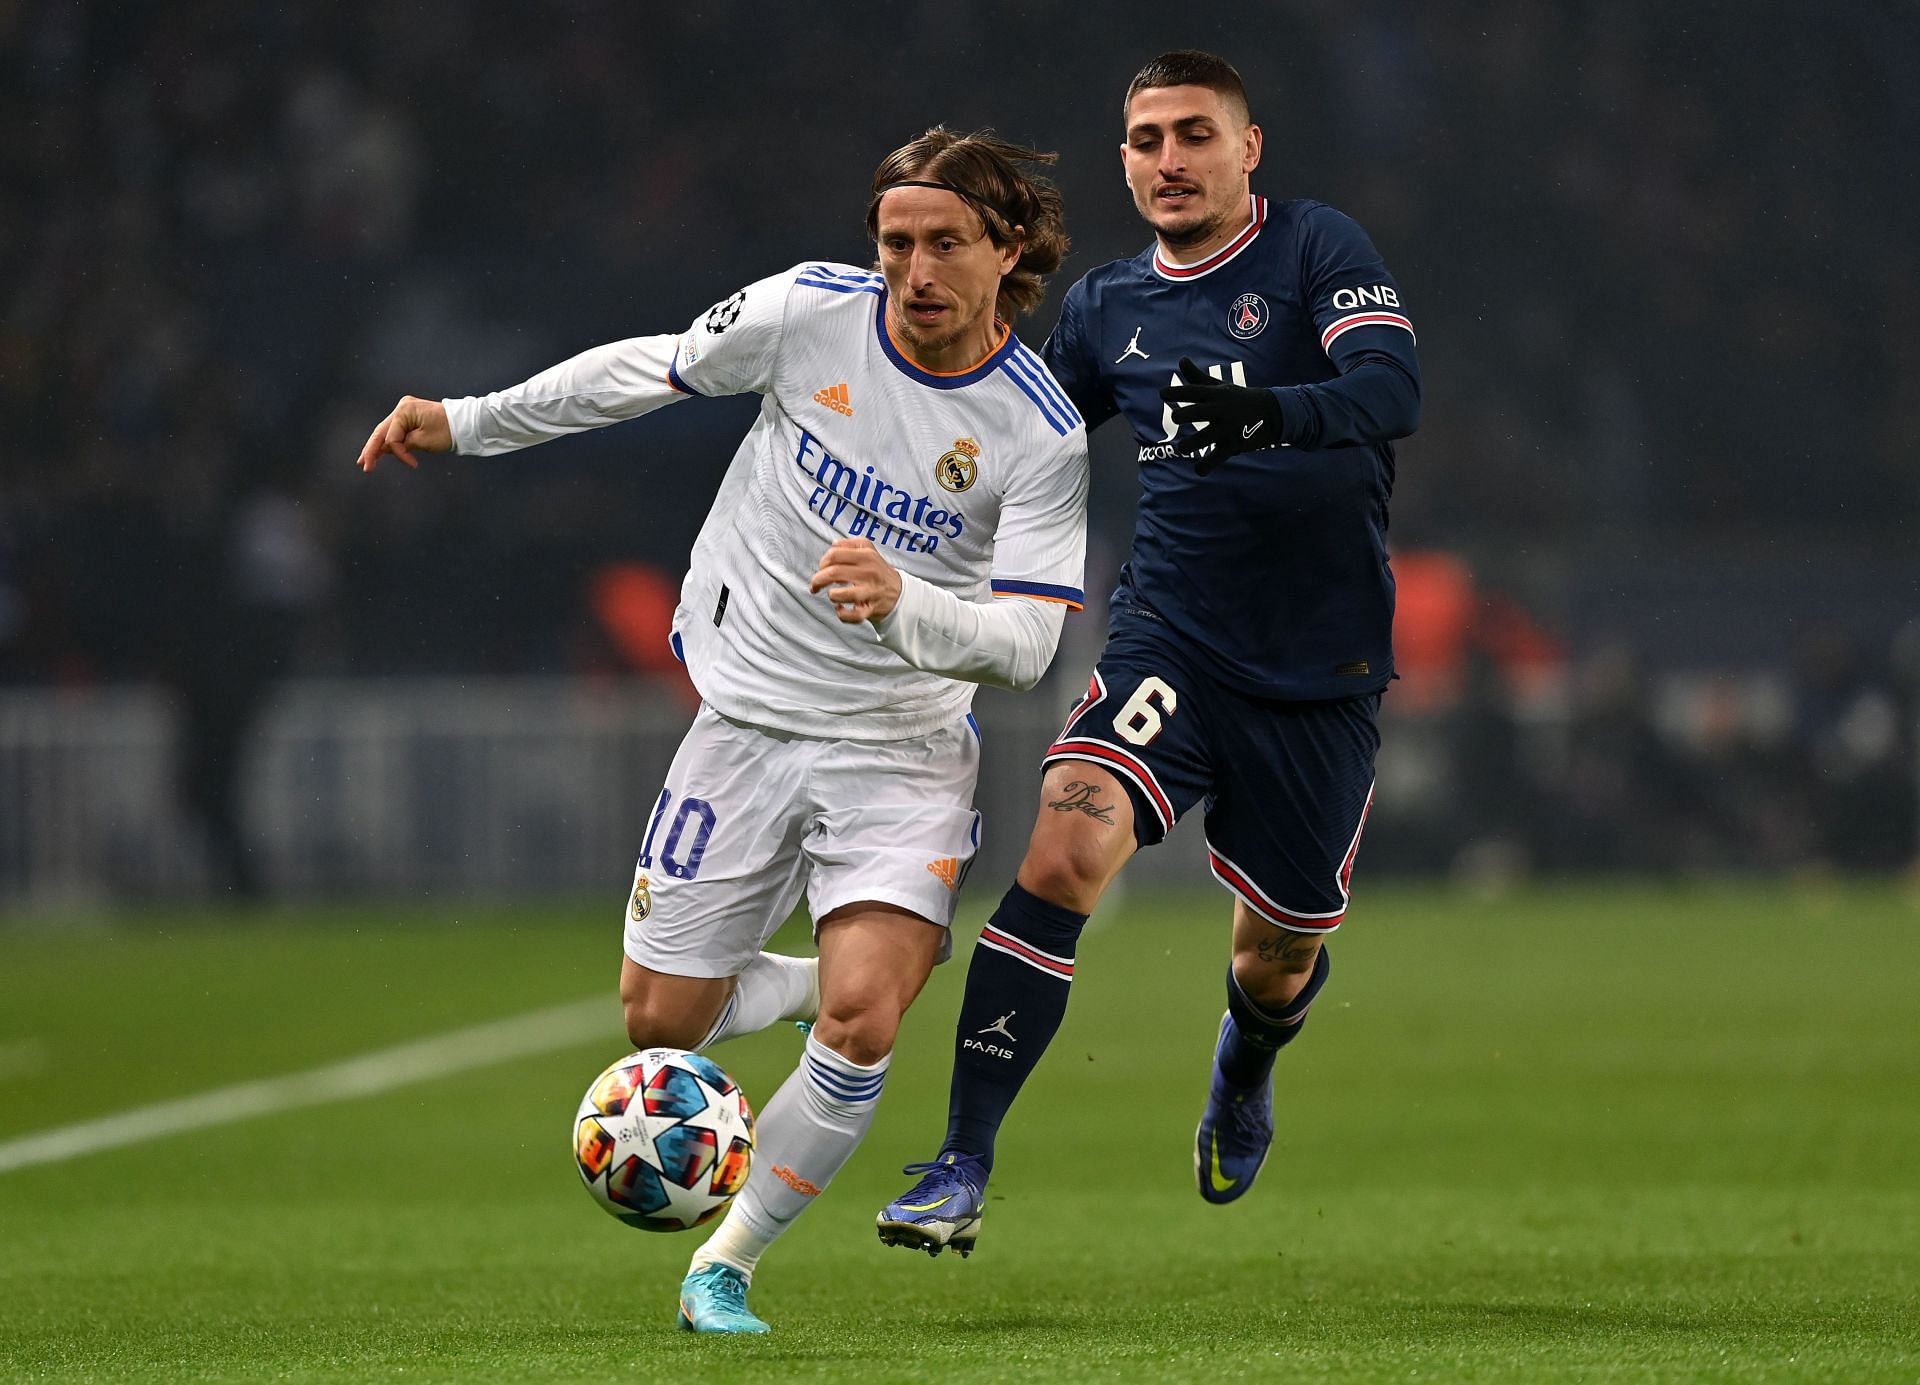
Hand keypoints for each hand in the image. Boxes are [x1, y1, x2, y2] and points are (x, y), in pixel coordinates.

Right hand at [357, 396, 452, 471]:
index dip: (399, 453)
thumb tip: (386, 450)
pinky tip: (378, 452)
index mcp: (404, 411)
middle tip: (363, 465)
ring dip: (377, 446)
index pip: (392, 437)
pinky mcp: (409, 417)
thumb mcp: (425, 441)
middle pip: (382, 432)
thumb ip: (403, 445)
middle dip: (372, 449)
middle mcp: (401, 407)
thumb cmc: (448, 430)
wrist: (465, 422)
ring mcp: (405, 411)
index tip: (414, 464)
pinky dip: (389, 442)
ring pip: (386, 431)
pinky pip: (395, 430)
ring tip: (365, 460)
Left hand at [809, 538, 903, 623]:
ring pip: (841, 594)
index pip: (834, 554)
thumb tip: (834, 544)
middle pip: (833, 573)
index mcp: (866, 556)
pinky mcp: (871, 608)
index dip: (822, 562)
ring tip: (833, 595)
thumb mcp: (869, 549)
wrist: (899, 592)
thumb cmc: (878, 571)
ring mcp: (870, 591)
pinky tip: (840, 609)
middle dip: (818, 580)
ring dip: (831, 595)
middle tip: (815, 585)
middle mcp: (868, 572)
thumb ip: (850, 543)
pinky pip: (854, 615)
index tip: (821, 568)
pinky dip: (842, 614)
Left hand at [1158, 357, 1284, 474]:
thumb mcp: (1219, 386)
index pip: (1192, 391)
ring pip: (1203, 440)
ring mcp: (1226, 429)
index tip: (1162, 394)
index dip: (1176, 392)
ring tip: (1183, 447)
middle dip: (1182, 416)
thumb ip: (1197, 377)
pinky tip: (1199, 469)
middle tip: (1176, 418)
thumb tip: (1181, 359)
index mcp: (1215, 395)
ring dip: (1189, 445)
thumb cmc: (1238, 399)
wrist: (1272, 413)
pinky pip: (1215, 459)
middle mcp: (1220, 410)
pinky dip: (1205, 467)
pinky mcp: (1232, 446)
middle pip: (1197, 412)